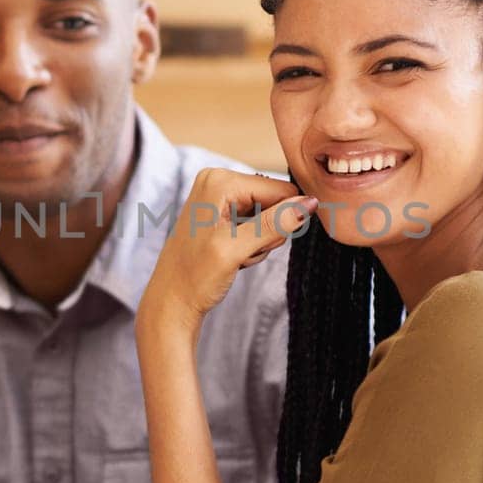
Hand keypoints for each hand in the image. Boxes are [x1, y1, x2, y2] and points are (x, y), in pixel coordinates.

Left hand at [138, 168, 315, 333]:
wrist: (172, 302)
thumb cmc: (194, 277)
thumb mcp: (236, 249)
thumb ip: (274, 224)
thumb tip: (310, 203)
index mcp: (219, 180)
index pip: (280, 189)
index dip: (285, 219)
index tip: (264, 244)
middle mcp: (218, 180)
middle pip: (275, 201)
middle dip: (269, 232)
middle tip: (244, 253)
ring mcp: (219, 197)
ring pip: (270, 216)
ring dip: (261, 242)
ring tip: (236, 257)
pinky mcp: (222, 213)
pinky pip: (257, 225)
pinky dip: (253, 245)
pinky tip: (234, 256)